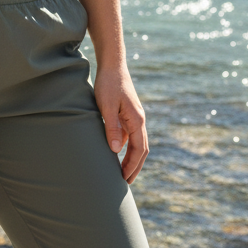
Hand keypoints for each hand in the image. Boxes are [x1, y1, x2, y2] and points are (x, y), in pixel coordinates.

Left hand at [93, 63, 148, 183]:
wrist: (112, 65)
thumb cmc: (108, 84)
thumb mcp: (106, 106)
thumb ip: (112, 127)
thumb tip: (116, 150)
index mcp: (137, 120)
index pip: (139, 150)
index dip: (132, 166)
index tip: (124, 180)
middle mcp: (138, 120)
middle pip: (141, 150)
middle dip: (134, 167)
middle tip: (125, 183)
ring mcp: (134, 117)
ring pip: (136, 143)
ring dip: (131, 158)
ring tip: (121, 172)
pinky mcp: (127, 114)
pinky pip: (130, 136)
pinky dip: (126, 148)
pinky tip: (116, 153)